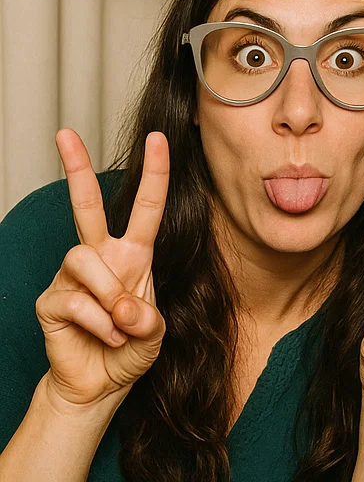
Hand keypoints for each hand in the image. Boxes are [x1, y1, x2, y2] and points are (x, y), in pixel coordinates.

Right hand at [35, 129, 167, 412]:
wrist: (100, 385)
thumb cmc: (131, 350)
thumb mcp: (156, 333)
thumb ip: (149, 319)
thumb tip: (123, 306)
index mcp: (135, 254)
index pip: (147, 206)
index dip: (155, 172)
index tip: (159, 137)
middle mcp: (103, 256)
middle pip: (87, 204)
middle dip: (75, 168)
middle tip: (65, 133)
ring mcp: (73, 276)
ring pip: (85, 260)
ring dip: (108, 295)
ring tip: (119, 324)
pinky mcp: (51, 300)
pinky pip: (76, 300)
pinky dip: (99, 324)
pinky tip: (104, 337)